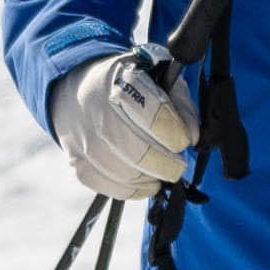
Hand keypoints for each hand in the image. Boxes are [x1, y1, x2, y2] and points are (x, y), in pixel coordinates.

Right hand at [52, 54, 199, 203]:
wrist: (79, 88)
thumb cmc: (129, 85)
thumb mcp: (160, 79)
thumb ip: (182, 106)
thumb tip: (192, 138)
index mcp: (123, 82)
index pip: (154, 115)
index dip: (176, 134)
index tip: (184, 140)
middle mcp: (98, 109)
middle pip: (137, 152)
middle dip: (167, 165)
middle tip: (178, 165)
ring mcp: (83, 138)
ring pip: (124, 174)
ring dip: (151, 179)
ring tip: (161, 172)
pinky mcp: (76, 160)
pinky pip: (108, 186)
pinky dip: (132, 190)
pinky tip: (144, 181)